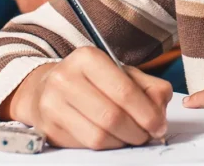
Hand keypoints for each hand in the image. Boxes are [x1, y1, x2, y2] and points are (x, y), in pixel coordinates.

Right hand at [2, 47, 172, 149]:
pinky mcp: (49, 128)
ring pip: (99, 136)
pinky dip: (106, 146)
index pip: (124, 91)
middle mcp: (65, 78)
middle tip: (147, 135)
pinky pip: (86, 145)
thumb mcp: (121, 73)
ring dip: (122, 142)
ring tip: (129, 136)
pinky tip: (110, 137)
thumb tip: (160, 113)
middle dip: (137, 132)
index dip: (147, 113)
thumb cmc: (91, 81)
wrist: (43, 89)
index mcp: (87, 58)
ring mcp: (52, 104)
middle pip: (112, 117)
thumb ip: (148, 87)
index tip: (159, 125)